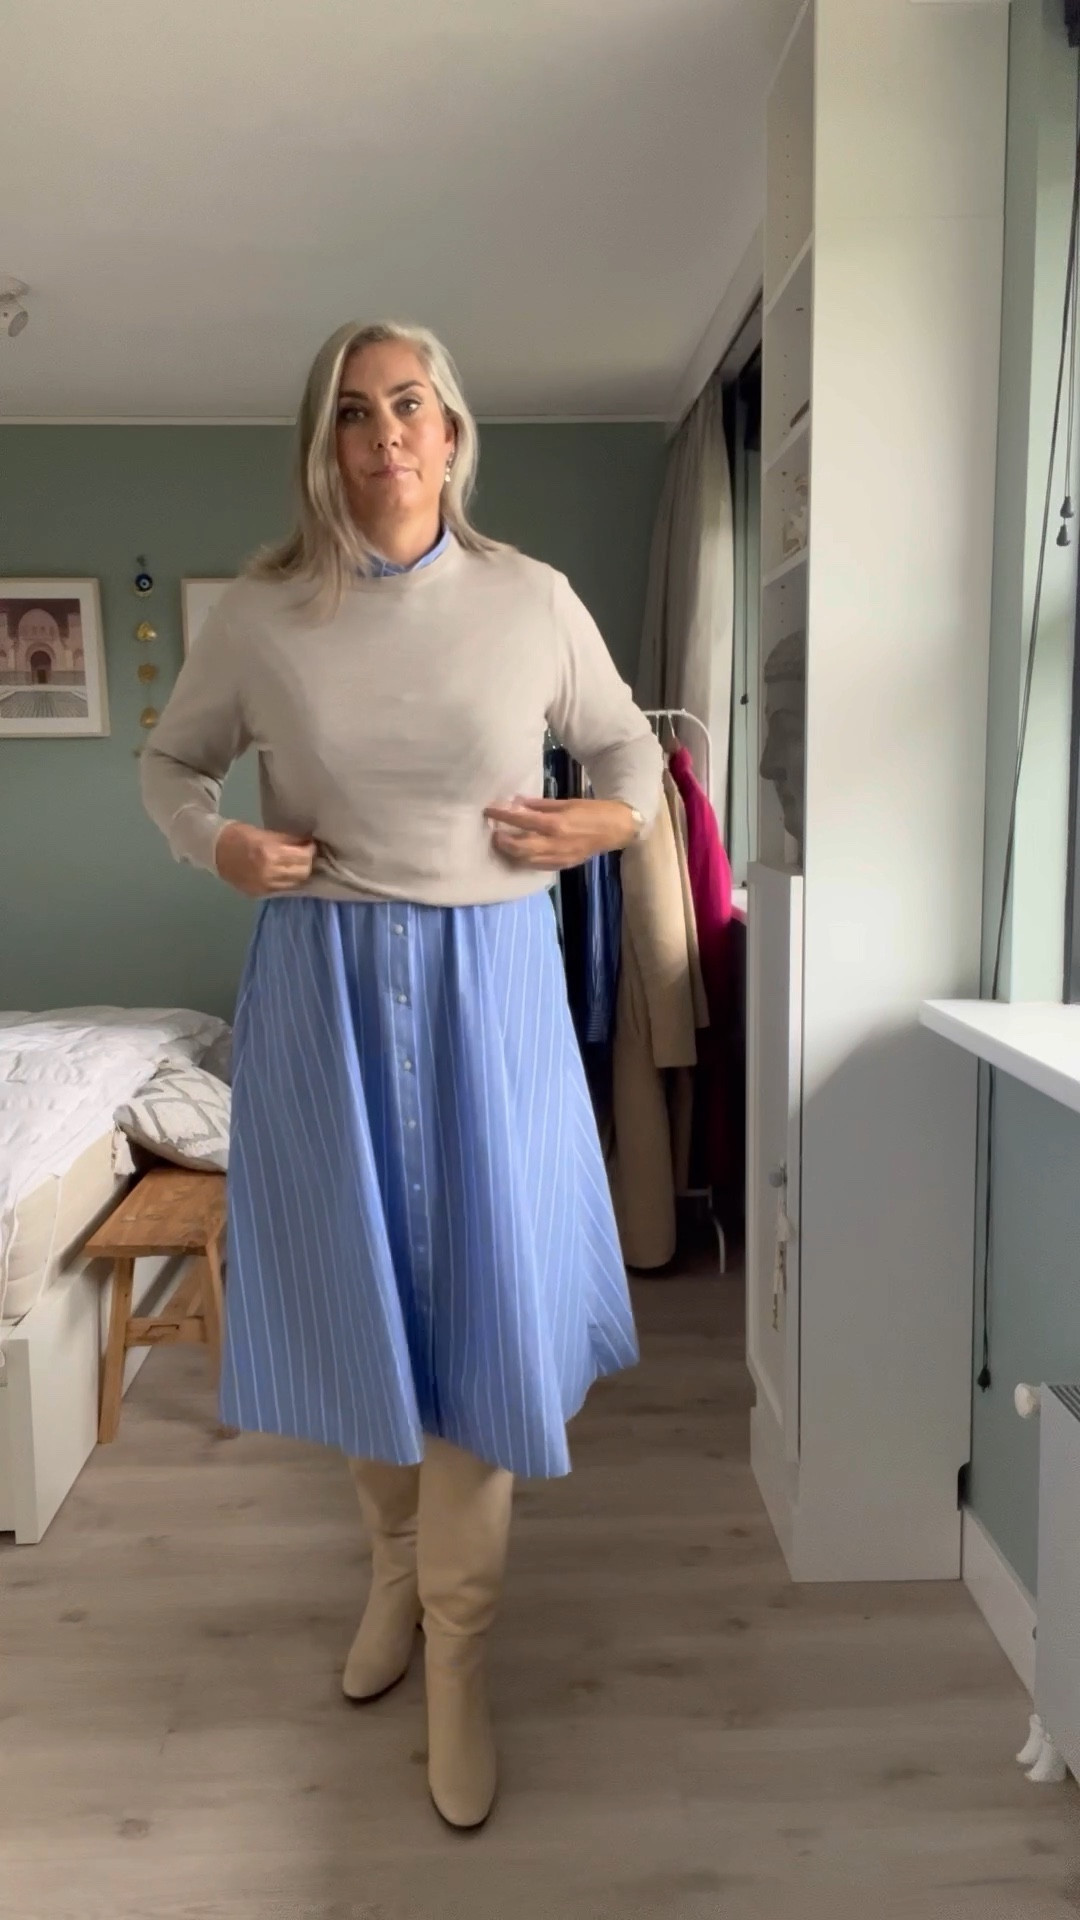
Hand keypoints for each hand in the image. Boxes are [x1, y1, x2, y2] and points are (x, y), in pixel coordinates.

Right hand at [215, 822, 317, 896]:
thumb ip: (286, 840)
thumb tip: (306, 842)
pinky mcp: (259, 893)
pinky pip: (282, 889)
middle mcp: (268, 873)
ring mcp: (263, 886)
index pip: (302, 857)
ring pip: (294, 883)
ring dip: (299, 873)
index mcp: (270, 854)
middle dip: (307, 862)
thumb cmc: (237, 835)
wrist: (213, 850)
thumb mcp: (264, 832)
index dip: (310, 850)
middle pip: (302, 872)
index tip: (311, 844)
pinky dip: (287, 881)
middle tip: (306, 854)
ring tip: (297, 863)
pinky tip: (285, 872)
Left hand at [485, 797, 637, 870]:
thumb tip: (518, 802)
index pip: (522, 820)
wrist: (615, 829)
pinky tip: (519, 856)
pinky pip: (539, 866)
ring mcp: (559, 857)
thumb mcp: (565, 802)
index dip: (503, 815)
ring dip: (511, 854)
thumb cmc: (592, 811)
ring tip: (502, 845)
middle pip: (520, 846)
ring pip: (527, 860)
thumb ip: (540, 805)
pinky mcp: (563, 865)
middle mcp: (554, 843)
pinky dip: (526, 861)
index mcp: (555, 823)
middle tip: (494, 834)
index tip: (489, 810)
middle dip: (504, 841)